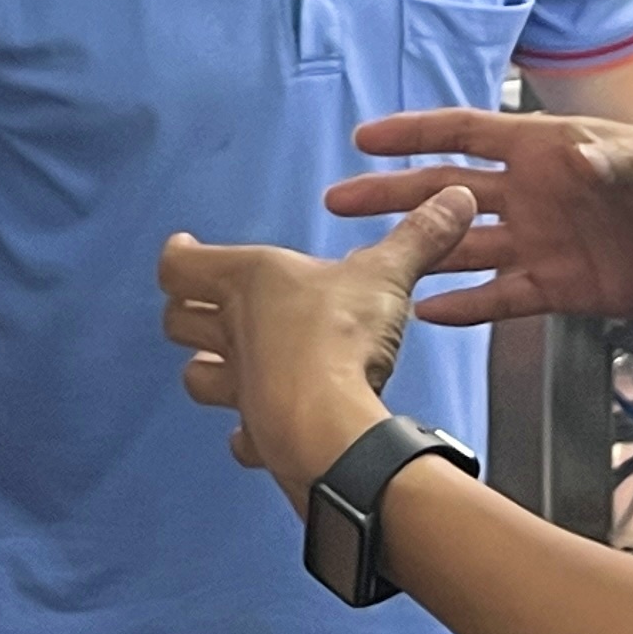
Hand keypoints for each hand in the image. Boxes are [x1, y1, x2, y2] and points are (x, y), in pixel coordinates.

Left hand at [159, 189, 476, 507]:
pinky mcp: (258, 434)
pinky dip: (246, 433)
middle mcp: (233, 333)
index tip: (185, 246)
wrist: (330, 421)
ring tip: (226, 365)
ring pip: (196, 377)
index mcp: (247, 282)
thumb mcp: (386, 275)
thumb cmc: (340, 336)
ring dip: (208, 371)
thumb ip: (418, 237)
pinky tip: (260, 430)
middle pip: (177, 320)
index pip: (180, 264)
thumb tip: (455, 197)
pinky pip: (240, 437)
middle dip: (189, 314)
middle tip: (210, 307)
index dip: (179, 255)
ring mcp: (239, 389)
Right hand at [326, 109, 632, 323]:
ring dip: (418, 250)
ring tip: (368, 260)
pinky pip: (502, 296)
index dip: (414, 134)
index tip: (364, 138)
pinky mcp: (564, 286)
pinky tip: (427, 313)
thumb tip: (580, 160)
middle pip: (447, 191)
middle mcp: (534, 193)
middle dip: (393, 193)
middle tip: (339, 199)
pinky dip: (466, 305)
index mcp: (546, 149)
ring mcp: (545, 241)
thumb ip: (620, 160)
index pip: (465, 133)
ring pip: (464, 245)